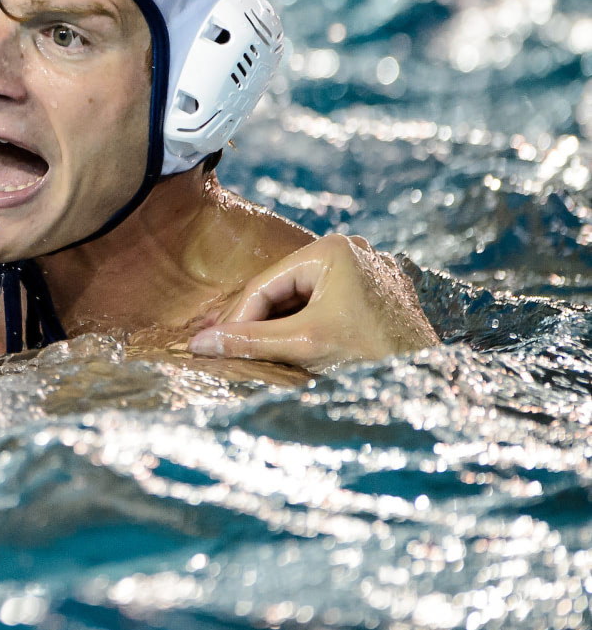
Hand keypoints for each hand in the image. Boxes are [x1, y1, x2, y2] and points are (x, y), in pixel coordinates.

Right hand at [187, 234, 440, 371]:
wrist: (431, 382)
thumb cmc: (372, 357)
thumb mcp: (302, 345)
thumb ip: (248, 340)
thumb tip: (199, 343)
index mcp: (332, 249)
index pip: (266, 284)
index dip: (236, 318)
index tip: (211, 344)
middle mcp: (354, 248)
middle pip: (286, 288)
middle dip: (259, 319)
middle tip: (229, 348)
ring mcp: (372, 268)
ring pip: (307, 296)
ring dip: (283, 323)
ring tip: (260, 350)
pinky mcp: (383, 291)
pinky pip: (332, 302)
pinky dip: (311, 322)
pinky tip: (297, 346)